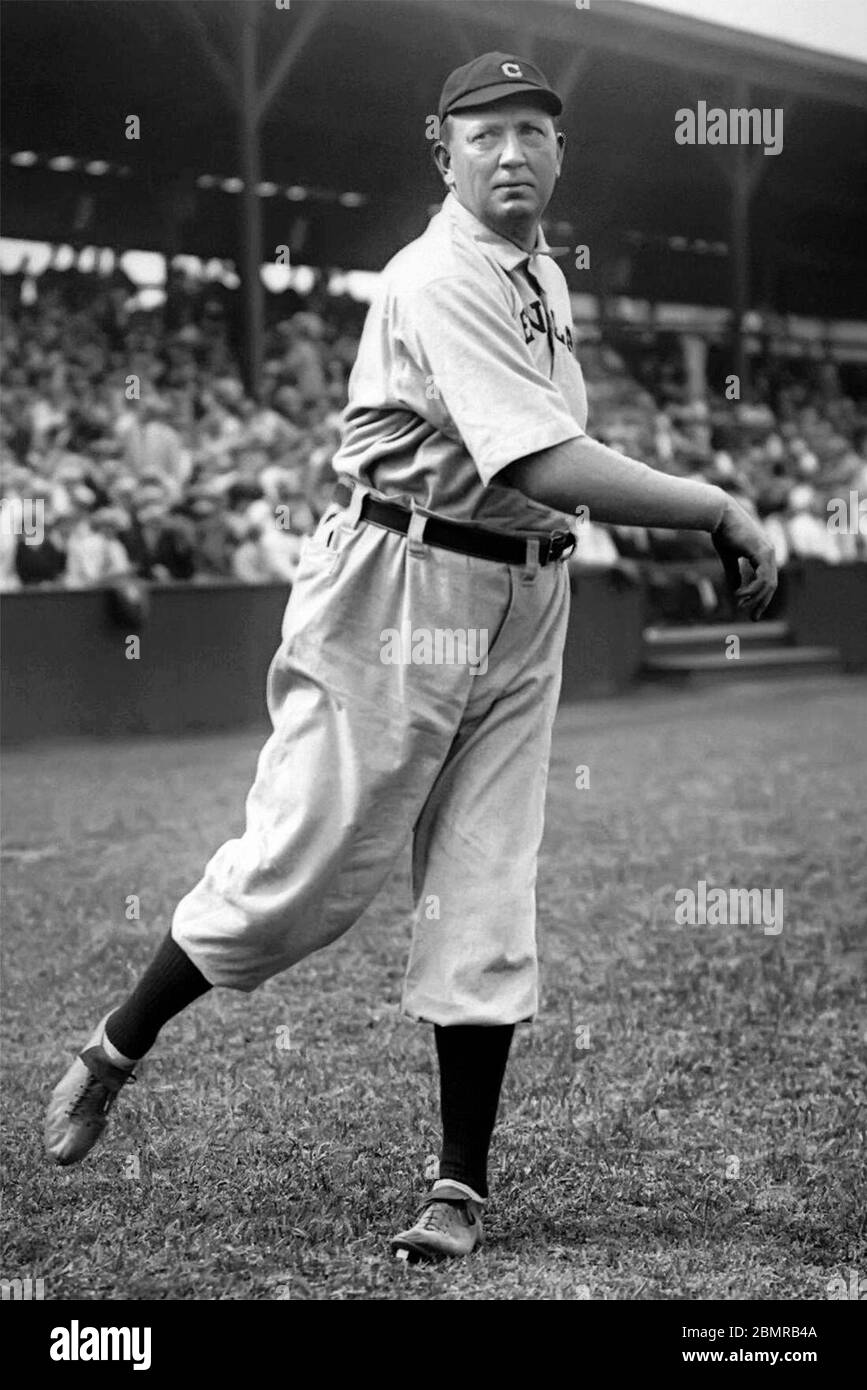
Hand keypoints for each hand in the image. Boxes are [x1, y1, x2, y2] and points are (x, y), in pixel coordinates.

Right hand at [712, 496, 777, 620]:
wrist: (720, 513)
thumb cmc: (722, 531)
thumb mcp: (728, 557)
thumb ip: (734, 573)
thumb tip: (737, 591)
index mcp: (763, 553)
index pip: (767, 580)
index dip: (761, 597)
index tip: (752, 612)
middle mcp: (769, 553)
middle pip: (771, 584)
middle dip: (762, 603)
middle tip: (753, 618)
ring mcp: (767, 552)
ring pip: (768, 583)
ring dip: (756, 598)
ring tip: (741, 605)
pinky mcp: (761, 552)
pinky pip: (762, 577)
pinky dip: (752, 589)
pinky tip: (740, 595)